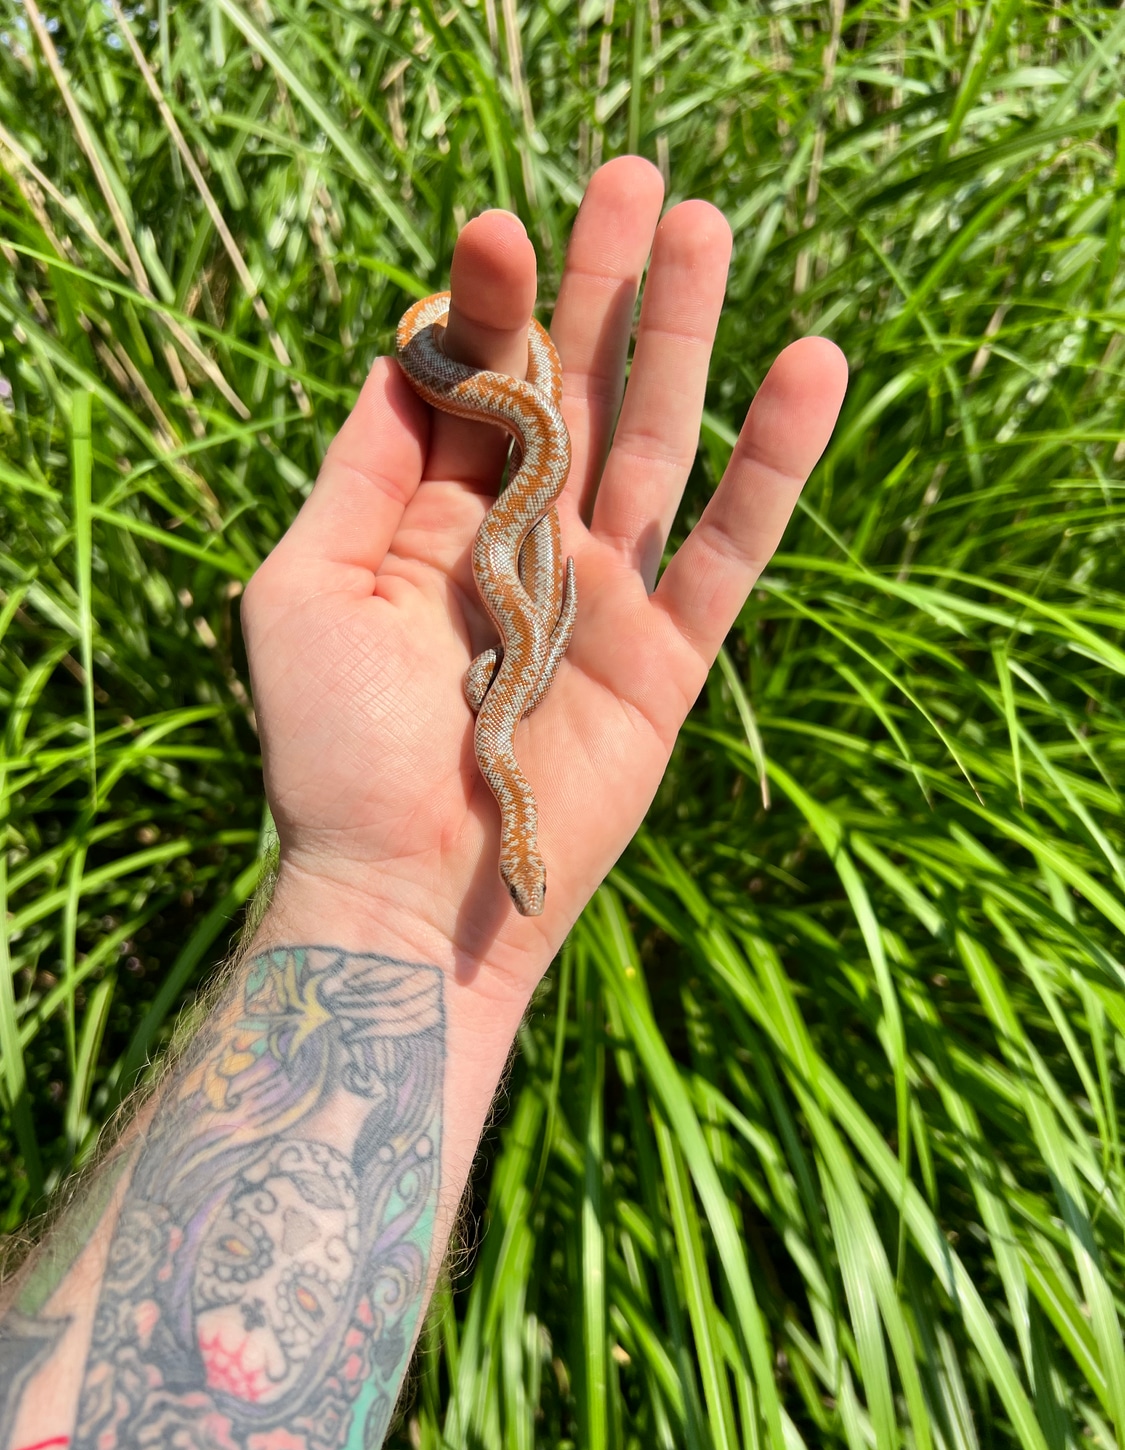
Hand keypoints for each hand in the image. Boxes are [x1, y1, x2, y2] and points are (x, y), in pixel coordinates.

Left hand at [242, 157, 847, 1002]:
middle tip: (633, 176)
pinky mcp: (668, 658)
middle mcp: (528, 543)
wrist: (405, 891)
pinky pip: (733, 550)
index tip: (499, 226)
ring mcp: (605, 596)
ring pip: (657, 443)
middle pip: (578, 390)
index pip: (477, 384)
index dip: (491, 304)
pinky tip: (809, 370)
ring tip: (707, 226)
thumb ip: (358, 468)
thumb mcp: (304, 587)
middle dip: (602, 287)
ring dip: (685, 339)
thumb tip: (401, 352)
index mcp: (436, 518)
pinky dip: (773, 465)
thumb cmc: (334, 750)